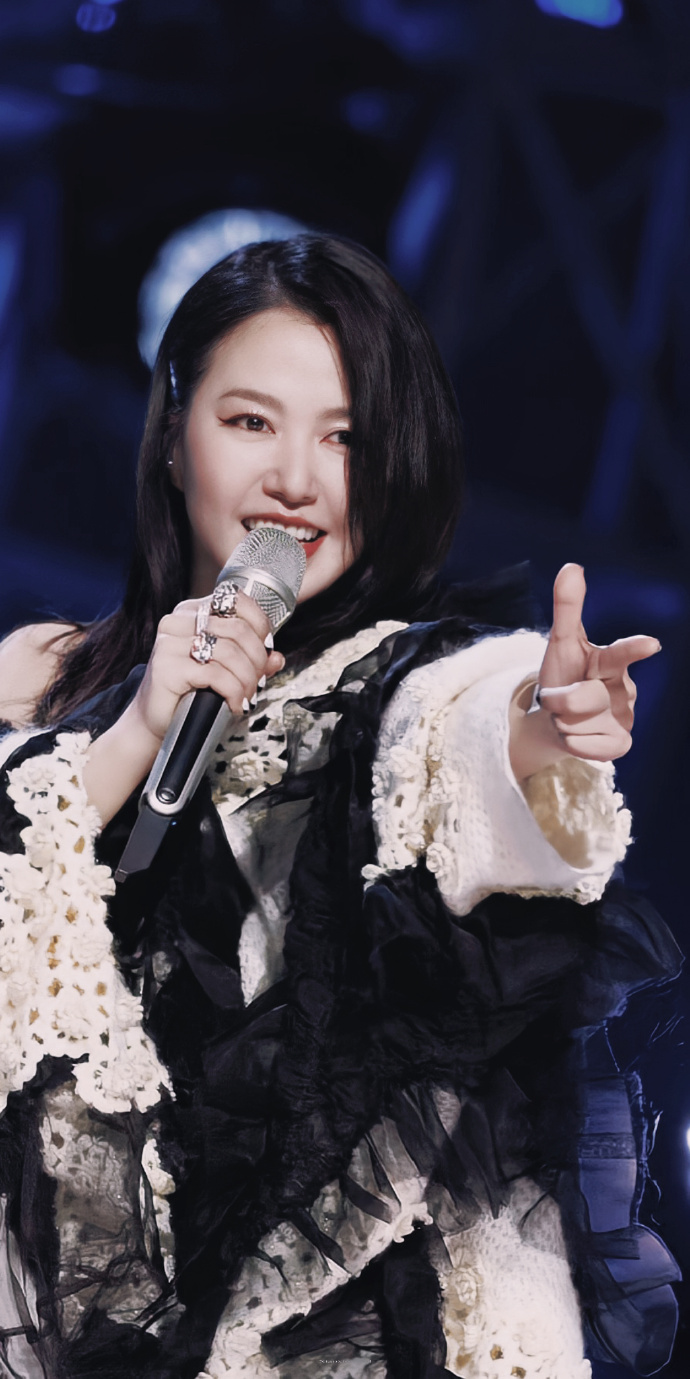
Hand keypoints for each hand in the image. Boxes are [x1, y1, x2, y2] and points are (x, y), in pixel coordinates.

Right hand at [132, 591, 284, 746]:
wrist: (155, 719)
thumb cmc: (189, 691)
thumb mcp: (226, 669)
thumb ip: (252, 660)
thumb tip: (277, 658)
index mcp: (192, 611)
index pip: (236, 600)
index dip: (260, 625)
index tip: (266, 651)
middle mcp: (178, 621)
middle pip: (238, 629)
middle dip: (257, 660)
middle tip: (258, 683)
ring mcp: (169, 643)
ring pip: (230, 652)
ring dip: (248, 679)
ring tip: (246, 696)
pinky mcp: (167, 667)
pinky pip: (216, 674)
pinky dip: (234, 692)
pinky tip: (234, 704)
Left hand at [509, 563, 660, 780]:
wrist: (555, 718)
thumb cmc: (563, 674)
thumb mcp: (560, 642)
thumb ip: (567, 607)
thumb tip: (572, 566)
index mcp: (610, 661)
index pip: (620, 653)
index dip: (633, 648)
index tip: (651, 644)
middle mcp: (624, 688)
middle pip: (583, 698)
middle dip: (559, 700)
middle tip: (556, 700)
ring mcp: (625, 718)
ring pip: (580, 723)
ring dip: (562, 721)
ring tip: (567, 717)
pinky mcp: (620, 744)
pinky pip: (588, 747)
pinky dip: (571, 743)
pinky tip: (576, 735)